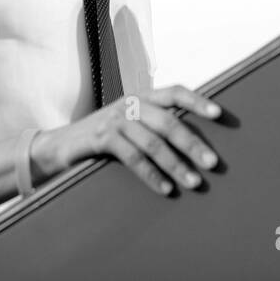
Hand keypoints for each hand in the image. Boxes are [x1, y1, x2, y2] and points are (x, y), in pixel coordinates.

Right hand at [34, 86, 222, 195]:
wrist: (59, 145)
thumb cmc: (104, 137)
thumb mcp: (130, 123)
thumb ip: (154, 124)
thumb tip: (194, 141)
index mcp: (141, 97)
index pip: (174, 92)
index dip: (197, 101)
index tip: (220, 114)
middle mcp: (130, 104)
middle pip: (168, 121)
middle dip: (192, 143)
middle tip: (212, 162)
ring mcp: (115, 120)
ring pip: (152, 142)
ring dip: (176, 164)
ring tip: (194, 182)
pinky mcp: (101, 138)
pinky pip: (133, 158)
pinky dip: (151, 175)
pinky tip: (165, 188)